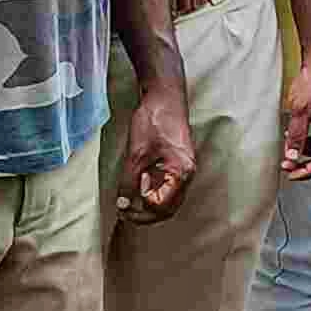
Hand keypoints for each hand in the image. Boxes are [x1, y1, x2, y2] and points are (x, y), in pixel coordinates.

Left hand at [116, 83, 195, 223]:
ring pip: (169, 200)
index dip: (142, 207)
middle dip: (146, 214)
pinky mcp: (177, 163)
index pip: (162, 206)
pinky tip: (139, 186)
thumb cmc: (155, 120)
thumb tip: (123, 204)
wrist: (165, 95)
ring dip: (149, 205)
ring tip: (129, 200)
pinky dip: (153, 193)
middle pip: (169, 208)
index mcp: (181, 172)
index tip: (125, 200)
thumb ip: (129, 182)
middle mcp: (187, 174)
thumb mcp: (137, 154)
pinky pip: (167, 188)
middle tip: (125, 212)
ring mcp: (183, 168)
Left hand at [279, 48, 310, 181]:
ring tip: (287, 147)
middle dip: (304, 163)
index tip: (291, 174)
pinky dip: (305, 140)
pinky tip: (292, 135)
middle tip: (285, 166)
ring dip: (303, 151)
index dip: (308, 170)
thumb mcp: (301, 110)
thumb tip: (292, 158)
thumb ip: (296, 136)